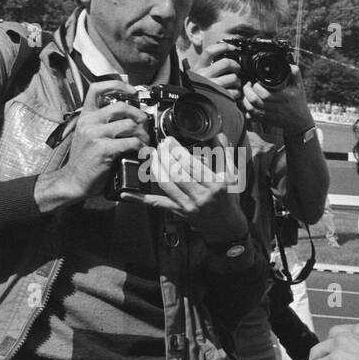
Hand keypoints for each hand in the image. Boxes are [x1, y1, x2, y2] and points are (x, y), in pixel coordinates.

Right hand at [54, 79, 150, 202]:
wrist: (74, 180)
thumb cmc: (86, 160)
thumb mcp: (89, 135)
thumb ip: (103, 123)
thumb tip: (128, 117)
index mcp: (86, 116)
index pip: (97, 89)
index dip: (117, 85)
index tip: (132, 91)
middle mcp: (89, 122)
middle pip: (122, 106)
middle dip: (139, 115)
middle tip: (145, 125)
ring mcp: (95, 134)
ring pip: (130, 125)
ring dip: (143, 134)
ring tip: (144, 142)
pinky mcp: (103, 148)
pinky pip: (131, 142)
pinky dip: (141, 147)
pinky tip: (142, 151)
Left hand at [119, 132, 247, 239]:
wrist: (227, 226)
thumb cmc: (229, 199)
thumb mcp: (232, 175)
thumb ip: (224, 153)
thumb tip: (217, 133)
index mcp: (215, 184)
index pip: (191, 164)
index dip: (177, 150)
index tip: (171, 140)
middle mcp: (200, 195)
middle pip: (176, 172)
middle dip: (165, 155)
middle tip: (161, 144)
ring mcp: (187, 205)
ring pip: (165, 183)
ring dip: (155, 167)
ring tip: (153, 155)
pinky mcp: (178, 211)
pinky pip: (156, 204)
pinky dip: (140, 199)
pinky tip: (125, 194)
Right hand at [189, 41, 243, 94]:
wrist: (191, 105)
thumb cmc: (198, 86)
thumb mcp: (198, 73)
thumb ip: (207, 64)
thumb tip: (222, 53)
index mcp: (199, 67)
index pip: (209, 51)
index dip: (222, 47)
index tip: (232, 47)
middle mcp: (204, 75)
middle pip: (226, 63)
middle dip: (236, 65)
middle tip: (237, 68)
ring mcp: (212, 86)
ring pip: (233, 77)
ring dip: (238, 80)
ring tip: (236, 83)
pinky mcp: (219, 97)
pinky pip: (235, 91)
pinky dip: (238, 92)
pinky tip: (234, 93)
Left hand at [242, 65, 314, 134]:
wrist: (300, 122)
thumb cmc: (298, 103)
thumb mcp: (299, 87)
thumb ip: (295, 74)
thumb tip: (289, 64)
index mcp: (284, 98)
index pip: (265, 94)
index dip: (256, 87)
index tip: (254, 82)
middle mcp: (277, 108)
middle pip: (255, 101)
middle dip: (247, 91)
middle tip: (247, 86)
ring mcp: (270, 116)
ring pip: (251, 109)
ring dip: (245, 100)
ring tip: (246, 94)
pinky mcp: (266, 121)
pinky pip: (252, 117)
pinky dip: (246, 110)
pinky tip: (248, 104)